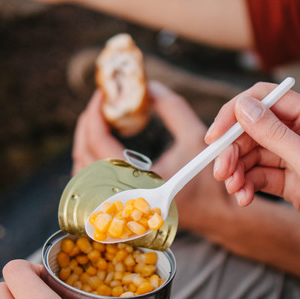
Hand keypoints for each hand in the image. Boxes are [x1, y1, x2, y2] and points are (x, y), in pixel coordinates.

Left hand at [72, 81, 235, 232]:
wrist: (217, 213)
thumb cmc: (210, 178)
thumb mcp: (195, 135)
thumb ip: (171, 107)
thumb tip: (148, 86)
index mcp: (141, 181)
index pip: (99, 145)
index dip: (95, 115)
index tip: (102, 95)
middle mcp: (125, 197)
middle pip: (83, 157)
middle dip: (86, 125)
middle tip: (98, 104)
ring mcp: (120, 206)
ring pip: (82, 173)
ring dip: (84, 143)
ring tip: (98, 120)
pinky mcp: (121, 208)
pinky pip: (91, 185)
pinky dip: (89, 161)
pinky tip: (101, 144)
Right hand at [206, 83, 299, 267]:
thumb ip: (276, 136)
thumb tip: (243, 107)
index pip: (264, 100)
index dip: (235, 114)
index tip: (215, 138)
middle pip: (254, 129)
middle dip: (233, 149)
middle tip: (220, 172)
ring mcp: (299, 160)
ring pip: (253, 154)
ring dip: (237, 170)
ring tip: (234, 190)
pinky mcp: (294, 185)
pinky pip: (260, 177)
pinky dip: (247, 185)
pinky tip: (244, 199)